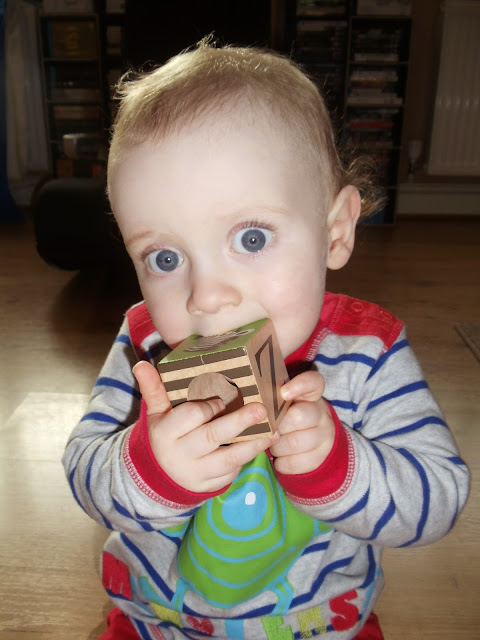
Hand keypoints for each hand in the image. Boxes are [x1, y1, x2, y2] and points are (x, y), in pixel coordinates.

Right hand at [132, 361, 277, 493]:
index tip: (224, 397)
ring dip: (252, 445)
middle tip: (261, 408)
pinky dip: (248, 459)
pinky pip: (231, 473)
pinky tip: (264, 444)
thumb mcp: (156, 413)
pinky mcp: (209, 486)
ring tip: (273, 431)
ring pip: (227, 459)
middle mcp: (179, 455)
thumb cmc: (164, 434)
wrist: (160, 475)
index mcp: (165, 433)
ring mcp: (195, 474)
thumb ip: (153, 389)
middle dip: (238, 422)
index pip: (190, 416)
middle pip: (211, 436)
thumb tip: (141, 364)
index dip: (209, 406)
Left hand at [269, 371, 334, 474]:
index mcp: (310, 395)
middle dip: (278, 425)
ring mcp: (323, 436)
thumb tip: (243, 397)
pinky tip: (279, 457)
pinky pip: (295, 462)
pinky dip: (282, 463)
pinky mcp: (319, 458)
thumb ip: (268, 398)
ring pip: (295, 442)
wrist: (312, 444)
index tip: (284, 392)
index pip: (314, 382)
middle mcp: (320, 413)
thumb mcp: (281, 404)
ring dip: (277, 445)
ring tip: (272, 444)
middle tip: (267, 428)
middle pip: (300, 416)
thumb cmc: (285, 418)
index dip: (301, 385)